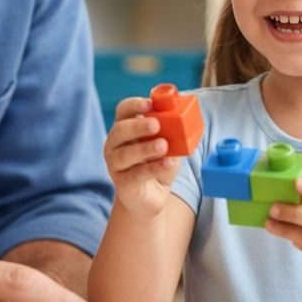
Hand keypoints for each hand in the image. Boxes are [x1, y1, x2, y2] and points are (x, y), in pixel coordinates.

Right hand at [103, 96, 179, 216]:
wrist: (151, 197)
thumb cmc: (157, 164)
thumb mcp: (168, 144)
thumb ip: (172, 132)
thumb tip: (186, 119)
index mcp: (125, 128)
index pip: (123, 110)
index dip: (134, 105)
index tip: (149, 104)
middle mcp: (115, 144)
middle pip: (119, 130)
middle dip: (137, 126)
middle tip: (156, 124)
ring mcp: (115, 164)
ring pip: (125, 154)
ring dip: (145, 148)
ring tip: (163, 145)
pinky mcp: (123, 183)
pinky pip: (135, 174)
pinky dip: (153, 168)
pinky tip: (167, 163)